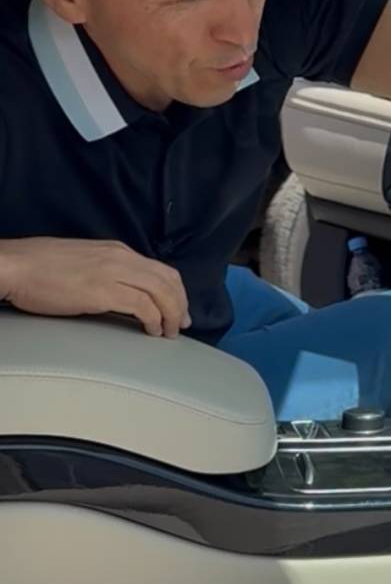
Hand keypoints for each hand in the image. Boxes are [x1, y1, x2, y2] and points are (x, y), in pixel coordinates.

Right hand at [0, 239, 190, 336]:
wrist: (17, 266)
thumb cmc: (42, 268)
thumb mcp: (85, 263)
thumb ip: (107, 273)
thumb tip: (121, 294)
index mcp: (117, 251)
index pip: (161, 269)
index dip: (177, 292)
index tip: (179, 310)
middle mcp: (121, 257)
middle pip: (168, 280)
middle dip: (180, 304)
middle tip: (180, 326)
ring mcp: (113, 272)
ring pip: (161, 291)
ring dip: (171, 314)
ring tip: (168, 333)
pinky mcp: (102, 290)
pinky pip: (142, 305)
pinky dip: (154, 319)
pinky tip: (151, 330)